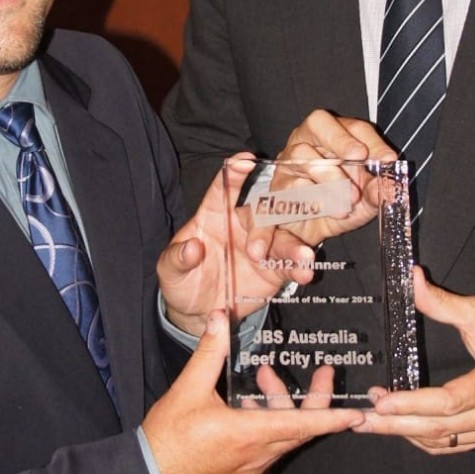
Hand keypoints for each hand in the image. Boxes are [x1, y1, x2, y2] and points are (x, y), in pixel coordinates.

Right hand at [142, 310, 365, 473]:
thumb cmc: (167, 441)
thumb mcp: (188, 390)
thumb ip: (209, 353)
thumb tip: (220, 319)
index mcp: (250, 434)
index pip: (303, 425)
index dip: (333, 418)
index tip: (358, 414)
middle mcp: (257, 455)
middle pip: (299, 428)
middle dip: (314, 399)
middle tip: (325, 373)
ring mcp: (249, 468)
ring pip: (281, 436)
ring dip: (280, 407)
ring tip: (261, 377)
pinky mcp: (239, 473)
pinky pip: (265, 447)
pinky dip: (266, 424)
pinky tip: (246, 407)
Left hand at [158, 154, 319, 336]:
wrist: (197, 312)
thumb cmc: (181, 281)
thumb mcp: (169, 270)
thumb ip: (178, 257)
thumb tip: (193, 247)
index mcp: (215, 215)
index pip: (223, 189)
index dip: (233, 174)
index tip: (244, 161)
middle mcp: (242, 225)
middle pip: (260, 214)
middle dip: (265, 226)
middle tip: (258, 250)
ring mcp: (262, 246)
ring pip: (282, 238)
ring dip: (294, 248)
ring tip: (304, 258)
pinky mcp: (274, 269)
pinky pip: (290, 264)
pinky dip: (299, 267)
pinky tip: (305, 272)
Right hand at [258, 109, 398, 244]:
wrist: (309, 234)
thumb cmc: (338, 206)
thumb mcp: (364, 202)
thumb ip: (375, 192)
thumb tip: (392, 188)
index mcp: (334, 139)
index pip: (354, 127)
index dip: (372, 140)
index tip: (388, 159)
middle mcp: (307, 141)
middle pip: (318, 123)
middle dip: (341, 140)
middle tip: (359, 157)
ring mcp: (289, 162)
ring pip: (303, 156)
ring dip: (329, 177)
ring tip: (348, 200)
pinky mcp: (277, 187)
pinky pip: (291, 187)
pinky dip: (314, 200)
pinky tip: (327, 210)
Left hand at [357, 269, 474, 453]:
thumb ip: (442, 301)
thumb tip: (412, 280)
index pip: (448, 401)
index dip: (412, 404)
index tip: (382, 399)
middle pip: (439, 428)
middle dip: (395, 425)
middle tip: (362, 419)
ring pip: (443, 442)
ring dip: (405, 434)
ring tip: (374, 421)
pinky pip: (453, 446)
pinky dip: (425, 440)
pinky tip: (403, 428)